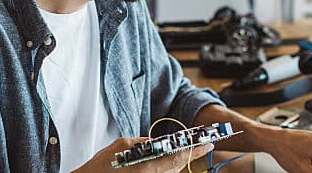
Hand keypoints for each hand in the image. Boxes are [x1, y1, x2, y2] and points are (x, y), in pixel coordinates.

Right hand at [73, 137, 213, 172]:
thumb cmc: (102, 165)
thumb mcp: (123, 145)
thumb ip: (145, 142)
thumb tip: (160, 141)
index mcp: (148, 166)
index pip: (179, 156)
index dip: (196, 148)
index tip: (208, 141)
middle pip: (179, 165)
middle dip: (193, 153)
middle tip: (206, 144)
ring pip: (174, 172)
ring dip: (183, 160)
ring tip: (193, 149)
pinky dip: (171, 167)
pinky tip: (175, 160)